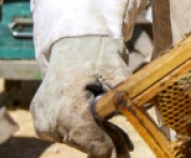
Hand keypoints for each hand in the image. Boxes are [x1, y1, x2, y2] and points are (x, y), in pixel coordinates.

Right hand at [31, 36, 133, 157]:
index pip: (90, 142)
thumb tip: (149, 105)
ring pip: (76, 140)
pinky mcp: (41, 121)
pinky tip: (101, 126)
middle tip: (128, 148)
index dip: (110, 148)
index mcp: (68, 105)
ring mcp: (43, 120)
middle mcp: (49, 117)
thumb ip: (126, 90)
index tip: (125, 152)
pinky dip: (85, 132)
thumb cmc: (95, 52)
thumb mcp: (114, 66)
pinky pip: (67, 134)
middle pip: (84, 143)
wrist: (71, 43)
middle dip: (108, 144)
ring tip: (119, 137)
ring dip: (99, 139)